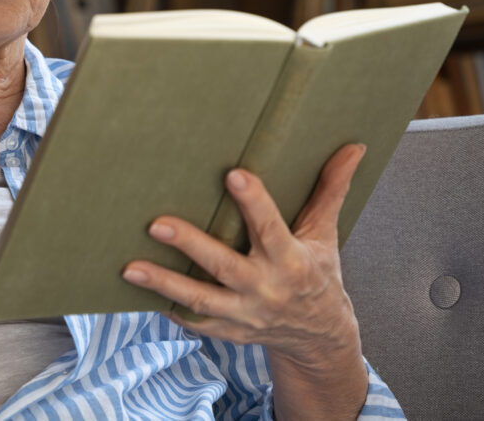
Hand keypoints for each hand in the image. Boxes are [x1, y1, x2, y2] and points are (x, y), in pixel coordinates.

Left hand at [121, 143, 368, 417]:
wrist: (319, 336)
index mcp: (291, 260)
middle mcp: (266, 289)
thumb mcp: (325, 234)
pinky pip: (196, 323)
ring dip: (164, 284)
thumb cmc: (317, 273)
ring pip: (201, 300)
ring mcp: (245, 314)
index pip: (271, 227)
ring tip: (130, 268)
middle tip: (156, 224)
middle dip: (191, 246)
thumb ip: (331, 190)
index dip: (254, 202)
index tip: (233, 174)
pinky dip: (171, 311)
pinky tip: (142, 295)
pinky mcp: (229, 331)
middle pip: (224, 266)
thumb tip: (354, 147)